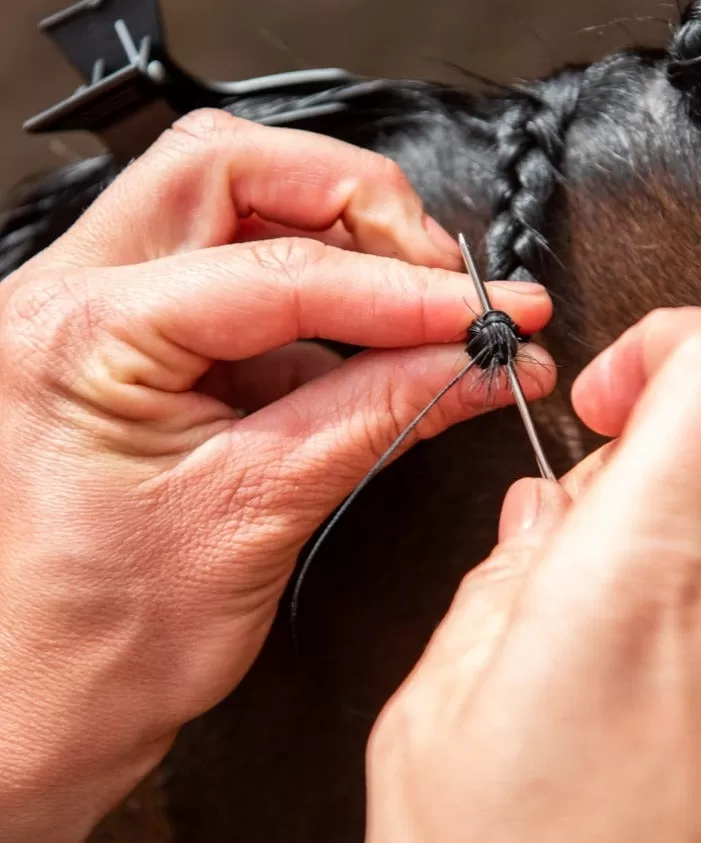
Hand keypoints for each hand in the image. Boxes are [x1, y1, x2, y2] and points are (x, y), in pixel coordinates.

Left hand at [0, 110, 554, 840]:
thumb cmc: (96, 644)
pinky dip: (320, 303)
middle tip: (437, 272)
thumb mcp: (256, 516)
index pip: (276, 272)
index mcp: (80, 337)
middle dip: (355, 206)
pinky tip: (373, 347)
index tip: (479, 316)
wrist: (32, 705)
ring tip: (418, 305)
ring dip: (339, 244)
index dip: (400, 292)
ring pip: (236, 206)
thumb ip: (372, 417)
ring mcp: (101, 315)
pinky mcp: (139, 348)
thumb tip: (464, 363)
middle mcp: (71, 299)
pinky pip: (239, 282)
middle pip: (234, 171)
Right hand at [367, 307, 700, 842]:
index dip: (673, 344)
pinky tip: (656, 690)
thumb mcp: (441, 710)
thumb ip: (501, 579)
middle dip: (645, 479)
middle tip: (579, 548)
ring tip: (613, 630)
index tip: (616, 387)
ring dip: (690, 543)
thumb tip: (544, 515)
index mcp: (639, 584)